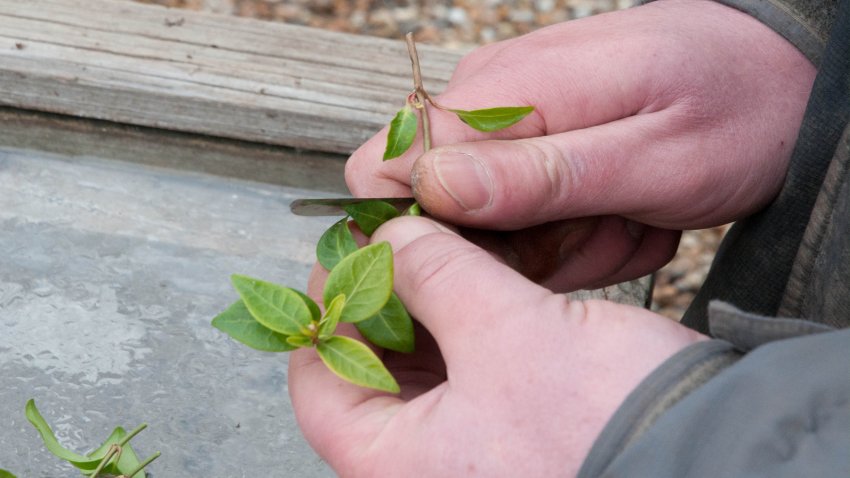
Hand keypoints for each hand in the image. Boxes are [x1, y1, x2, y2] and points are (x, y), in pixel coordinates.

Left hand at [288, 216, 705, 476]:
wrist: (711, 453)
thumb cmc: (603, 418)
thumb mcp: (502, 330)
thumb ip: (433, 274)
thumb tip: (392, 241)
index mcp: (395, 463)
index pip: (319, 381)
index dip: (330, 306)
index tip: (350, 251)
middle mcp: (424, 466)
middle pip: (369, 371)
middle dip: (383, 298)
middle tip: (398, 238)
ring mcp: (469, 452)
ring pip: (422, 367)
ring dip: (428, 305)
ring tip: (440, 247)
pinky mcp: (512, 430)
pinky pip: (469, 371)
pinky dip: (467, 322)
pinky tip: (482, 277)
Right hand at [345, 0, 815, 290]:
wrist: (780, 71)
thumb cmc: (734, 107)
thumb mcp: (653, 159)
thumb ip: (541, 175)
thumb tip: (431, 190)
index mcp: (503, 95)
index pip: (384, 167)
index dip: (420, 235)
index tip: (497, 263)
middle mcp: (489, 101)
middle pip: (439, 211)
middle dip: (521, 249)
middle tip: (607, 232)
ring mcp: (510, 120)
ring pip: (488, 223)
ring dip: (562, 242)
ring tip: (630, 222)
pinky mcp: (533, 140)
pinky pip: (524, 211)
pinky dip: (577, 228)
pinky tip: (627, 216)